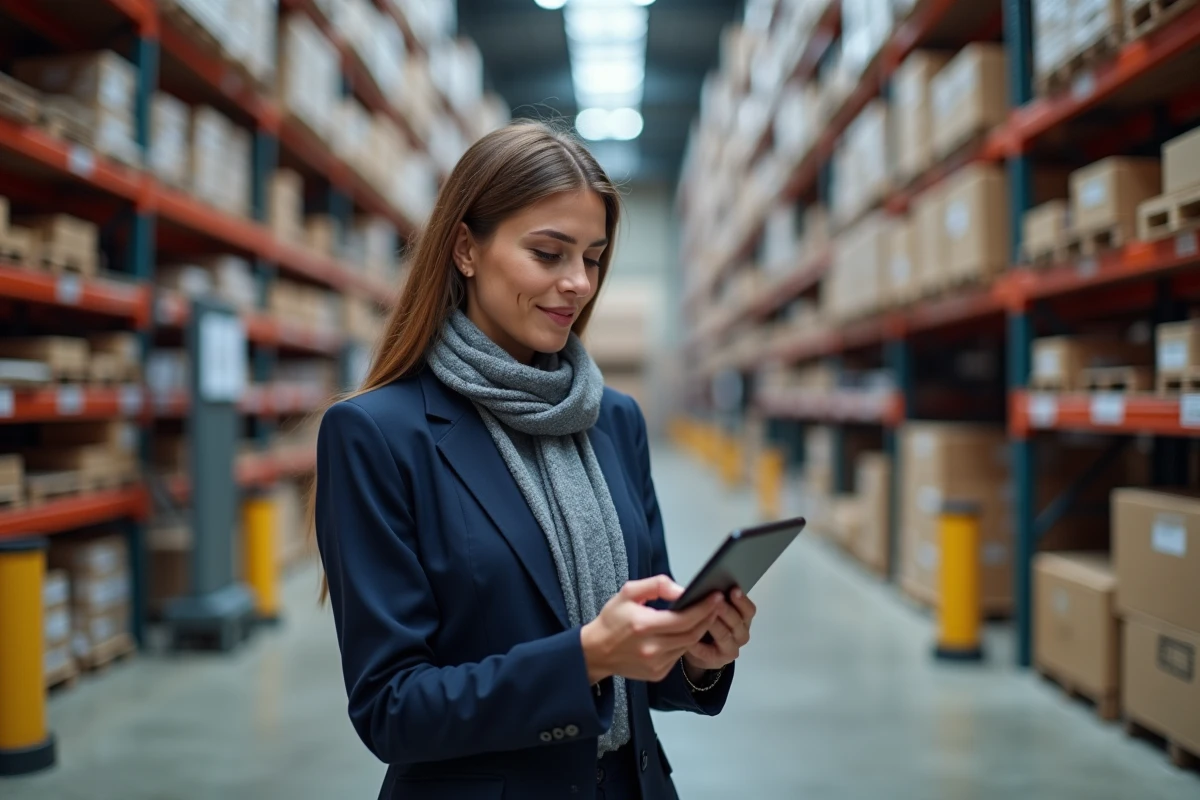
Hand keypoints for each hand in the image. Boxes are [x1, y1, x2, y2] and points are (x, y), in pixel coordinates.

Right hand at [581, 576, 722, 683]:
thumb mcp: (628, 592)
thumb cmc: (612, 620)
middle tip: (715, 605)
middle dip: (707, 618)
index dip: (704, 608)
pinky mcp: (658, 674)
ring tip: (703, 616)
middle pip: (692, 633)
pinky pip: (678, 656)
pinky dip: (684, 643)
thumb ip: (657, 586)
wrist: (596, 651)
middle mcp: (652, 648)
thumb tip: (682, 590)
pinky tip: (683, 633)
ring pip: (688, 645)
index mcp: (644, 626)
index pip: (685, 618)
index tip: (716, 597)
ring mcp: (656, 664)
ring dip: (697, 631)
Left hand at [683, 587, 755, 673]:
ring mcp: (730, 649)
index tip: (733, 590)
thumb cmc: (711, 626)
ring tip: (704, 616)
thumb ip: (717, 600)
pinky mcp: (717, 660)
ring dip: (715, 625)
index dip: (742, 600)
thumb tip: (708, 585)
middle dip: (726, 610)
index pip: (748, 610)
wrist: (703, 652)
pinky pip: (707, 651)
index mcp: (743, 620)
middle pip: (737, 622)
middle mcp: (740, 635)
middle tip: (717, 600)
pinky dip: (698, 644)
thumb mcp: (718, 611)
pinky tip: (690, 638)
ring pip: (724, 636)